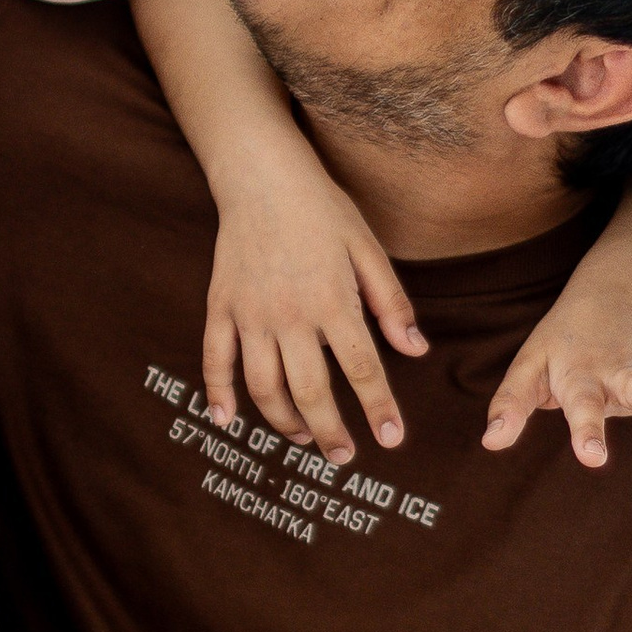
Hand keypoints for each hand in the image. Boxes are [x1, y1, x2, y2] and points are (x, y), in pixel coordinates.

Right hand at [205, 152, 427, 465]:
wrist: (261, 175)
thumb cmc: (322, 209)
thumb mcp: (368, 249)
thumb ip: (391, 303)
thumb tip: (416, 350)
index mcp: (332, 301)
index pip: (361, 369)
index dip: (379, 408)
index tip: (392, 440)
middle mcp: (289, 315)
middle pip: (310, 390)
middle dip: (329, 431)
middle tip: (344, 456)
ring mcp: (250, 314)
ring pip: (262, 385)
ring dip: (282, 420)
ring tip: (302, 437)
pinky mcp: (221, 307)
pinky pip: (215, 359)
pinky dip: (217, 394)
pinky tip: (227, 420)